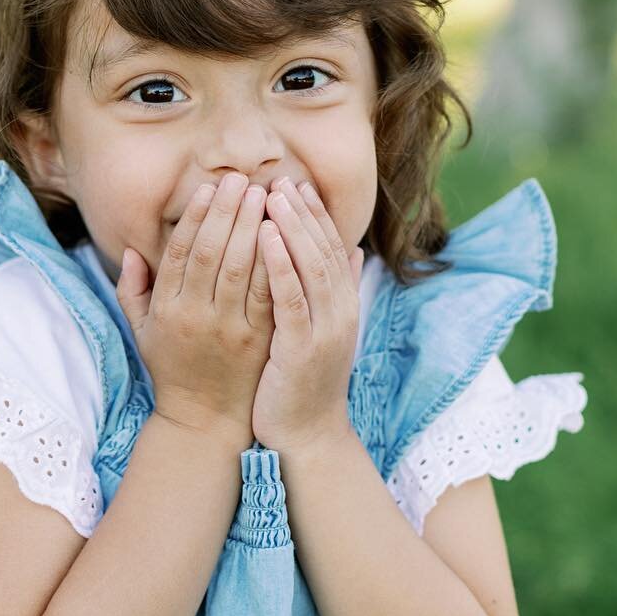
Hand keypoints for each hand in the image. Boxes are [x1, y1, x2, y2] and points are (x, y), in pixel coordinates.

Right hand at [115, 172, 274, 446]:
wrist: (206, 420)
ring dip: (254, 227)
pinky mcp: (260, 339)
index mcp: (167, 309)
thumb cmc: (173, 368)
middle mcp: (196, 316)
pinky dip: (277, 261)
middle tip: (243, 180)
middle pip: (212, 252)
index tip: (209, 188)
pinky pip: (270, 293)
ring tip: (266, 196)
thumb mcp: (142, 331)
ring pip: (242, 268)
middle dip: (228, 212)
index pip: (180, 252)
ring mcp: (230, 328)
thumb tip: (131, 251)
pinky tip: (286, 235)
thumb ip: (133, 290)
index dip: (195, 217)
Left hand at [251, 177, 363, 453]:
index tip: (295, 184)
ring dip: (291, 227)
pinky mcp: (301, 347)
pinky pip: (290, 296)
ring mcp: (324, 329)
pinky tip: (264, 236)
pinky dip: (279, 262)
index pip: (331, 248)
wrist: (306, 437)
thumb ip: (335, 290)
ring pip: (309, 265)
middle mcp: (339, 313)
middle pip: (321, 249)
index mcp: (342, 306)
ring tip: (271, 195)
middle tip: (280, 178)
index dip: (314, 214)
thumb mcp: (323, 330)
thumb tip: (352, 248)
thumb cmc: (304, 382)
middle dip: (301, 211)